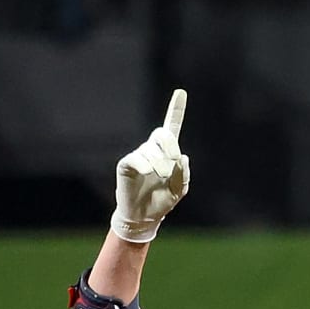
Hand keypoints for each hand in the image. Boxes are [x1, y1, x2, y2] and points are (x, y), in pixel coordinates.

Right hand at [112, 89, 189, 243]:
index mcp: (167, 153)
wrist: (144, 217)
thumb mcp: (179, 189)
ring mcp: (138, 155)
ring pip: (151, 150)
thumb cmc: (162, 201)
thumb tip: (182, 157)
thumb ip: (183, 174)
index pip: (171, 127)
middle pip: (162, 134)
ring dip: (160, 164)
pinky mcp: (126, 164)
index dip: (176, 109)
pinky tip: (147, 172)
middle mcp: (152, 150)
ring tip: (160, 176)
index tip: (181, 92)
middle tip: (173, 161)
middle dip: (170, 145)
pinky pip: (136, 159)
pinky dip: (144, 165)